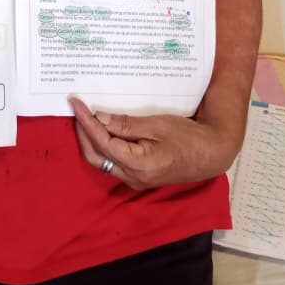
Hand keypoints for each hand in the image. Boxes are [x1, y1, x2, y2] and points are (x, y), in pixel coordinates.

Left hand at [70, 97, 236, 190]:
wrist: (210, 154)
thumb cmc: (187, 137)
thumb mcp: (157, 125)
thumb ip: (126, 124)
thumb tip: (99, 118)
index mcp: (138, 165)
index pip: (102, 141)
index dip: (86, 121)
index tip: (75, 103)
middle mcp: (132, 177)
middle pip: (95, 156)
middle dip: (83, 132)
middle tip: (77, 109)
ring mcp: (135, 180)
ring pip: (102, 161)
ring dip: (91, 139)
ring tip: (85, 116)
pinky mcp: (138, 176)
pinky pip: (113, 162)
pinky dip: (103, 145)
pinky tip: (103, 129)